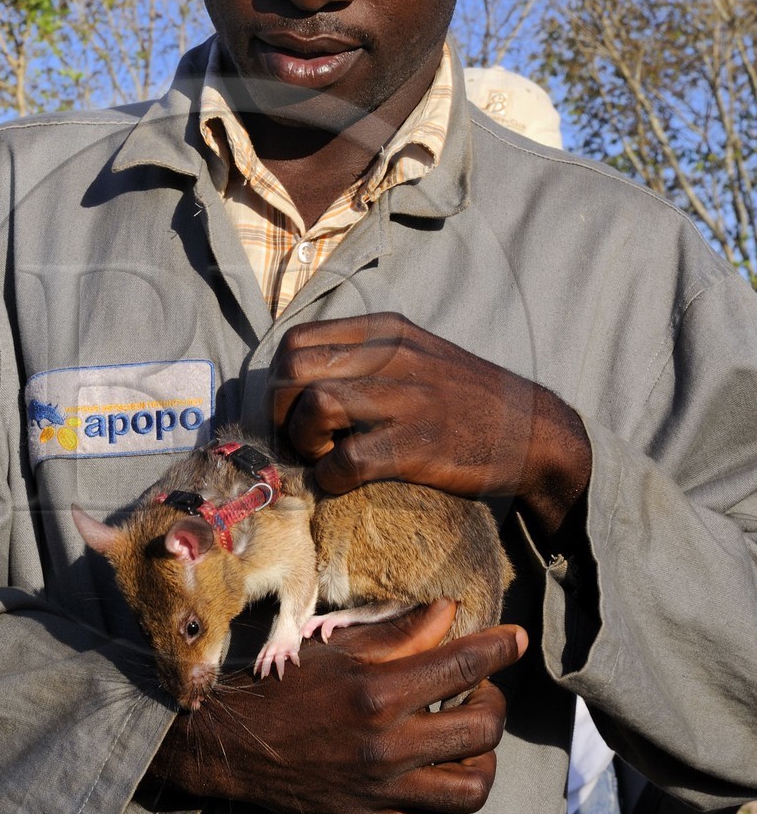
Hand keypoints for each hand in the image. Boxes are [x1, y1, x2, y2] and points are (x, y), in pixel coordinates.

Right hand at [149, 600, 523, 813]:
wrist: (233, 745)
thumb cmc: (286, 688)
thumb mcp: (339, 650)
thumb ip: (400, 634)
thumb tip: (451, 611)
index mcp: (378, 691)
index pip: (463, 664)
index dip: (501, 648)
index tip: (516, 639)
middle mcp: (386, 742)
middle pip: (482, 731)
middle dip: (494, 706)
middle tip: (480, 694)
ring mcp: (380, 789)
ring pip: (469, 790)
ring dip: (481, 765)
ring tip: (466, 747)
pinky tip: (431, 793)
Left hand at [271, 312, 590, 542]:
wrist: (533, 431)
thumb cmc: (465, 400)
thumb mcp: (416, 356)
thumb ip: (365, 360)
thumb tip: (300, 385)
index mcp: (385, 331)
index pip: (296, 341)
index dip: (280, 382)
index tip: (293, 412)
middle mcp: (392, 356)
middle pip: (293, 370)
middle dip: (282, 412)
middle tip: (304, 440)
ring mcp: (408, 399)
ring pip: (315, 406)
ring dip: (305, 442)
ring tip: (325, 458)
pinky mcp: (419, 445)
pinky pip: (346, 460)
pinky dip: (331, 477)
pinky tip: (343, 482)